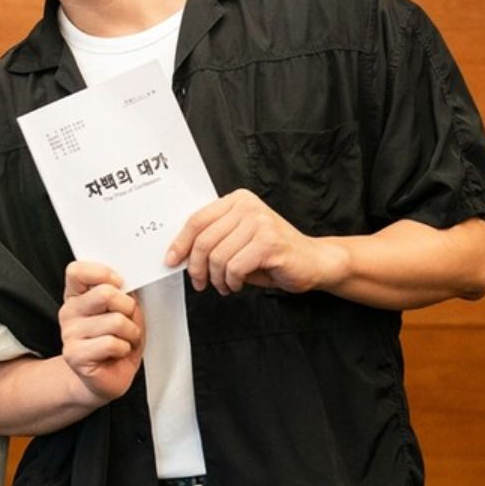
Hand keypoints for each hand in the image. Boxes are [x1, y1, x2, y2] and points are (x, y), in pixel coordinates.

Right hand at [59, 261, 144, 402]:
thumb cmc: (117, 341)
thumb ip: (122, 294)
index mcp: (77, 296)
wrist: (106, 377)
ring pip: (115, 321)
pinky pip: (111, 343)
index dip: (103, 273)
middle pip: (105, 293)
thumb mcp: (124, 311)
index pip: (77, 271)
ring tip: (124, 340)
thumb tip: (129, 284)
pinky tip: (118, 352)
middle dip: (128, 307)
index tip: (119, 284)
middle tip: (127, 319)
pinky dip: (124, 348)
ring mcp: (69, 334)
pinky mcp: (74, 355)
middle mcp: (69, 312)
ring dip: (131, 333)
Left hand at [164, 189, 350, 295]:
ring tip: (224, 285)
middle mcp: (248, 207)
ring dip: (217, 278)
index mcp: (237, 200)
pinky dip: (231, 282)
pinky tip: (237, 284)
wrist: (313, 261)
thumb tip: (177, 254)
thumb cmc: (270, 254)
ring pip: (218, 257)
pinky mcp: (270, 243)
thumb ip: (213, 239)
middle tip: (200, 282)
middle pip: (204, 240)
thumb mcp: (236, 241)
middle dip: (196, 267)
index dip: (180, 242)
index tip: (171, 260)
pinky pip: (235, 267)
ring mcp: (260, 223)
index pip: (197, 220)